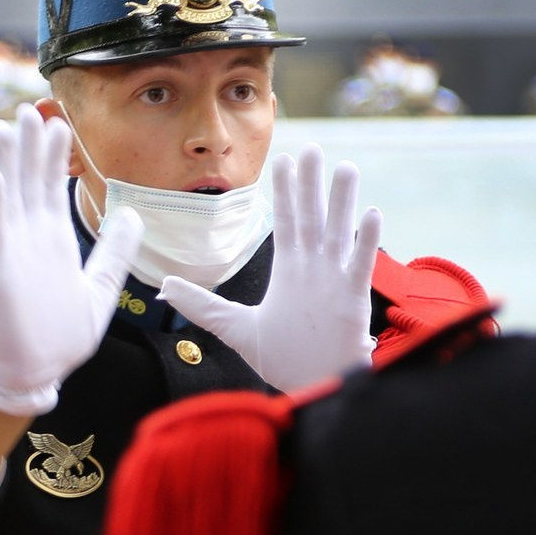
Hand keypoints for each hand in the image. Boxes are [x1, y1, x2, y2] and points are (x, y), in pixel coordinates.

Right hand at [0, 105, 143, 417]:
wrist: (35, 372)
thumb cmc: (63, 336)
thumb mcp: (101, 289)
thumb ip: (116, 252)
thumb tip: (134, 215)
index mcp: (55, 242)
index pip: (53, 189)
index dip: (54, 157)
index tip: (58, 123)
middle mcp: (33, 240)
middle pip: (31, 183)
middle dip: (29, 147)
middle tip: (28, 109)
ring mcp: (16, 252)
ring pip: (12, 196)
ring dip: (8, 161)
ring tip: (6, 127)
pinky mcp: (3, 270)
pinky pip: (0, 230)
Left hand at [160, 145, 381, 392]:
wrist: (312, 387)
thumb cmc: (283, 359)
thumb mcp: (235, 328)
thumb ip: (202, 306)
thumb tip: (163, 287)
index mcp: (290, 271)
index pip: (286, 222)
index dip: (285, 192)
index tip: (283, 160)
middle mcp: (313, 269)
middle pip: (311, 217)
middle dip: (311, 184)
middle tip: (314, 148)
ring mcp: (334, 281)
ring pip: (338, 232)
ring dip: (342, 201)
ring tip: (345, 167)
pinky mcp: (351, 299)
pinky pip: (360, 264)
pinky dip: (366, 241)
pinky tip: (371, 213)